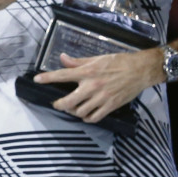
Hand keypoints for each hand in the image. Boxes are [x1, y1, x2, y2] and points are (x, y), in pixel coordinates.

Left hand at [33, 49, 162, 122]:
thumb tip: (62, 58)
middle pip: (69, 101)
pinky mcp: (110, 106)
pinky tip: (85, 114)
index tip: (37, 80)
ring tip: (73, 107)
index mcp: (87, 72)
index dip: (48, 78)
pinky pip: (94, 117)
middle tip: (57, 103)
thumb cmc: (117, 62)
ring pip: (80, 112)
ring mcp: (101, 98)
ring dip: (74, 111)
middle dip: (59, 104)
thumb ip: (78, 61)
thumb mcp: (96, 58)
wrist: (139, 70)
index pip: (62, 75)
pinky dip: (87, 118)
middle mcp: (92, 86)